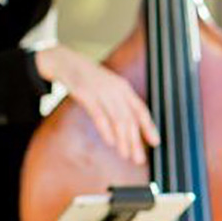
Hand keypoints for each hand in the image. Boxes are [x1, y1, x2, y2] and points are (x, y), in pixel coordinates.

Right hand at [34, 44, 158, 165]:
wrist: (66, 62)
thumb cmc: (88, 79)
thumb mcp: (109, 87)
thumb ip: (119, 103)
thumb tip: (128, 126)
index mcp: (124, 88)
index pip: (141, 110)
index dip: (149, 127)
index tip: (155, 142)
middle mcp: (116, 90)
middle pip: (130, 119)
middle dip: (135, 141)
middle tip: (139, 158)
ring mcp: (102, 92)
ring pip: (117, 119)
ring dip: (123, 140)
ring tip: (126, 155)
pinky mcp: (86, 94)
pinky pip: (99, 115)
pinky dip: (106, 130)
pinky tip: (111, 142)